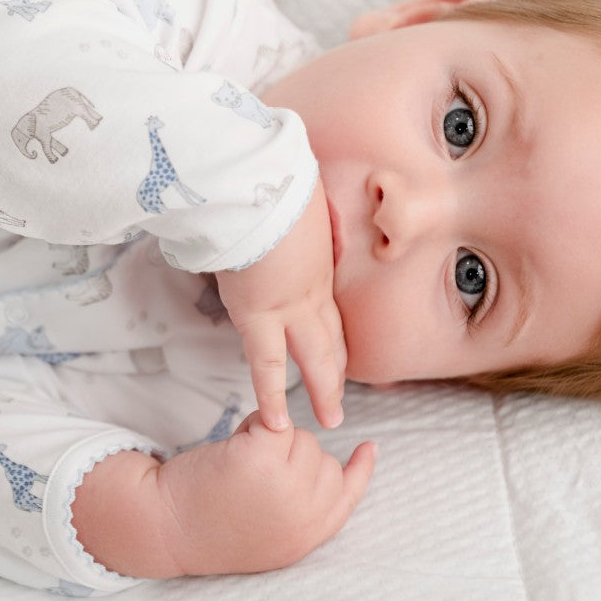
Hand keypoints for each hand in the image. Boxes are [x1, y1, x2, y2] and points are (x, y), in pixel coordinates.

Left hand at [156, 411, 376, 575]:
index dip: (360, 470)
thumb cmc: (207, 525)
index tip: (369, 448)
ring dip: (269, 439)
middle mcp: (305, 514)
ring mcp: (287, 486)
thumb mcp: (270, 533)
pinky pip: (274, 420)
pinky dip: (252, 425)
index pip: (350, 496)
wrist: (163, 527)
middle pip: (322, 457)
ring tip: (236, 467)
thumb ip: (305, 510)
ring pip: (300, 436)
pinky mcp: (261, 459)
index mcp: (308, 536)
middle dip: (289, 455)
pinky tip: (230, 447)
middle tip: (249, 477)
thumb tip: (340, 470)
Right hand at [214, 175, 346, 430]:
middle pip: (331, 332)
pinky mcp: (260, 314)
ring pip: (315, 354)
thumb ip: (287, 208)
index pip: (329, 303)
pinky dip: (271, 395)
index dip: (335, 327)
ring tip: (332, 418)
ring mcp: (290, 302)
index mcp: (316, 255)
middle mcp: (310, 283)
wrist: (256, 185)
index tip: (339, 346)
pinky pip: (266, 364)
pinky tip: (277, 423)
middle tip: (344, 392)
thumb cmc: (266, 177)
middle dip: (338, 366)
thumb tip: (273, 197)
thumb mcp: (289, 192)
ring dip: (324, 387)